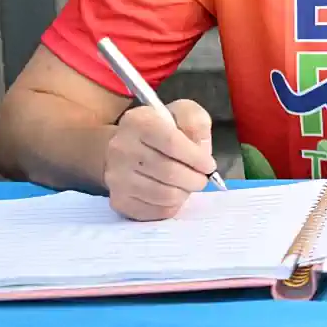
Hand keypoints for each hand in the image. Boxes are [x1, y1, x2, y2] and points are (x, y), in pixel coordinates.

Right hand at [104, 100, 217, 221]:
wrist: (127, 149)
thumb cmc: (162, 131)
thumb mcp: (182, 114)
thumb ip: (196, 124)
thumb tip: (201, 152)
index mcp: (138, 121)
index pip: (172, 143)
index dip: (196, 158)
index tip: (209, 165)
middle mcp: (121, 148)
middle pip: (169, 172)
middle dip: (195, 179)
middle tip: (201, 178)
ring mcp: (117, 177)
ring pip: (165, 195)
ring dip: (185, 193)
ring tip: (187, 184)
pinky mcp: (119, 201)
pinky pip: (157, 212)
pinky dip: (173, 205)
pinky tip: (173, 194)